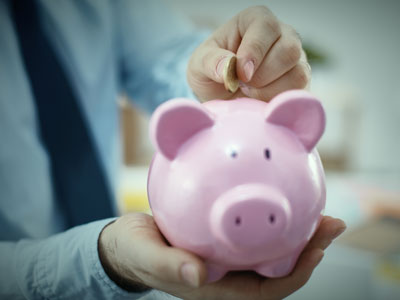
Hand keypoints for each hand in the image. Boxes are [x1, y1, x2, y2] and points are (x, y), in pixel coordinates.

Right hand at [98, 213, 345, 299]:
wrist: (125, 242)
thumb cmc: (134, 252)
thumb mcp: (146, 256)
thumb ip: (168, 267)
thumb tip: (198, 276)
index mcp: (216, 287)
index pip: (266, 290)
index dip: (296, 275)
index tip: (317, 250)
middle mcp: (228, 275)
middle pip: (278, 268)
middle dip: (308, 250)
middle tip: (330, 222)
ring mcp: (226, 257)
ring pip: (270, 249)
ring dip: (296, 232)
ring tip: (317, 208)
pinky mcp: (221, 239)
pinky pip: (254, 232)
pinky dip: (271, 218)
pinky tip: (279, 194)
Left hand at [187, 6, 309, 101]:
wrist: (221, 93)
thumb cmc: (212, 71)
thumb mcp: (199, 64)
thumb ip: (211, 61)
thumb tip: (228, 67)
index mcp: (256, 20)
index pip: (266, 27)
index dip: (254, 52)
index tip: (240, 74)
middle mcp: (282, 35)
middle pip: (289, 50)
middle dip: (263, 75)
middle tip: (243, 85)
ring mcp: (295, 59)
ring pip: (298, 73)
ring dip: (270, 90)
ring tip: (249, 92)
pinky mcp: (300, 83)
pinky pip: (298, 93)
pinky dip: (277, 101)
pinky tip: (260, 100)